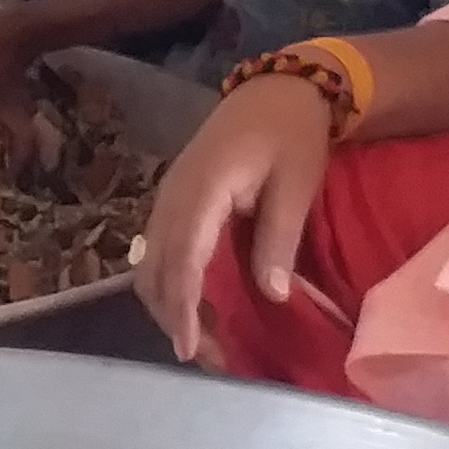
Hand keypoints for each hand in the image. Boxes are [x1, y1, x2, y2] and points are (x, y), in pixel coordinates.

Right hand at [134, 74, 339, 361]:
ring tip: (206, 341)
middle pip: (154, 269)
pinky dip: (173, 286)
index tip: (190, 347)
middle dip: (174, 318)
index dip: (184, 307)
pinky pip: (161, 253)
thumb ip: (280, 238)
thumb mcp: (297, 184)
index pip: (183, 258)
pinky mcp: (174, 203)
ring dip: (170, 306)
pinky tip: (201, 307)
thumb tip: (273, 295)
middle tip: (208, 358)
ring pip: (151, 265)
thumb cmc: (291, 134)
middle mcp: (173, 196)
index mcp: (202, 190)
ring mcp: (168, 198)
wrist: (277, 90)